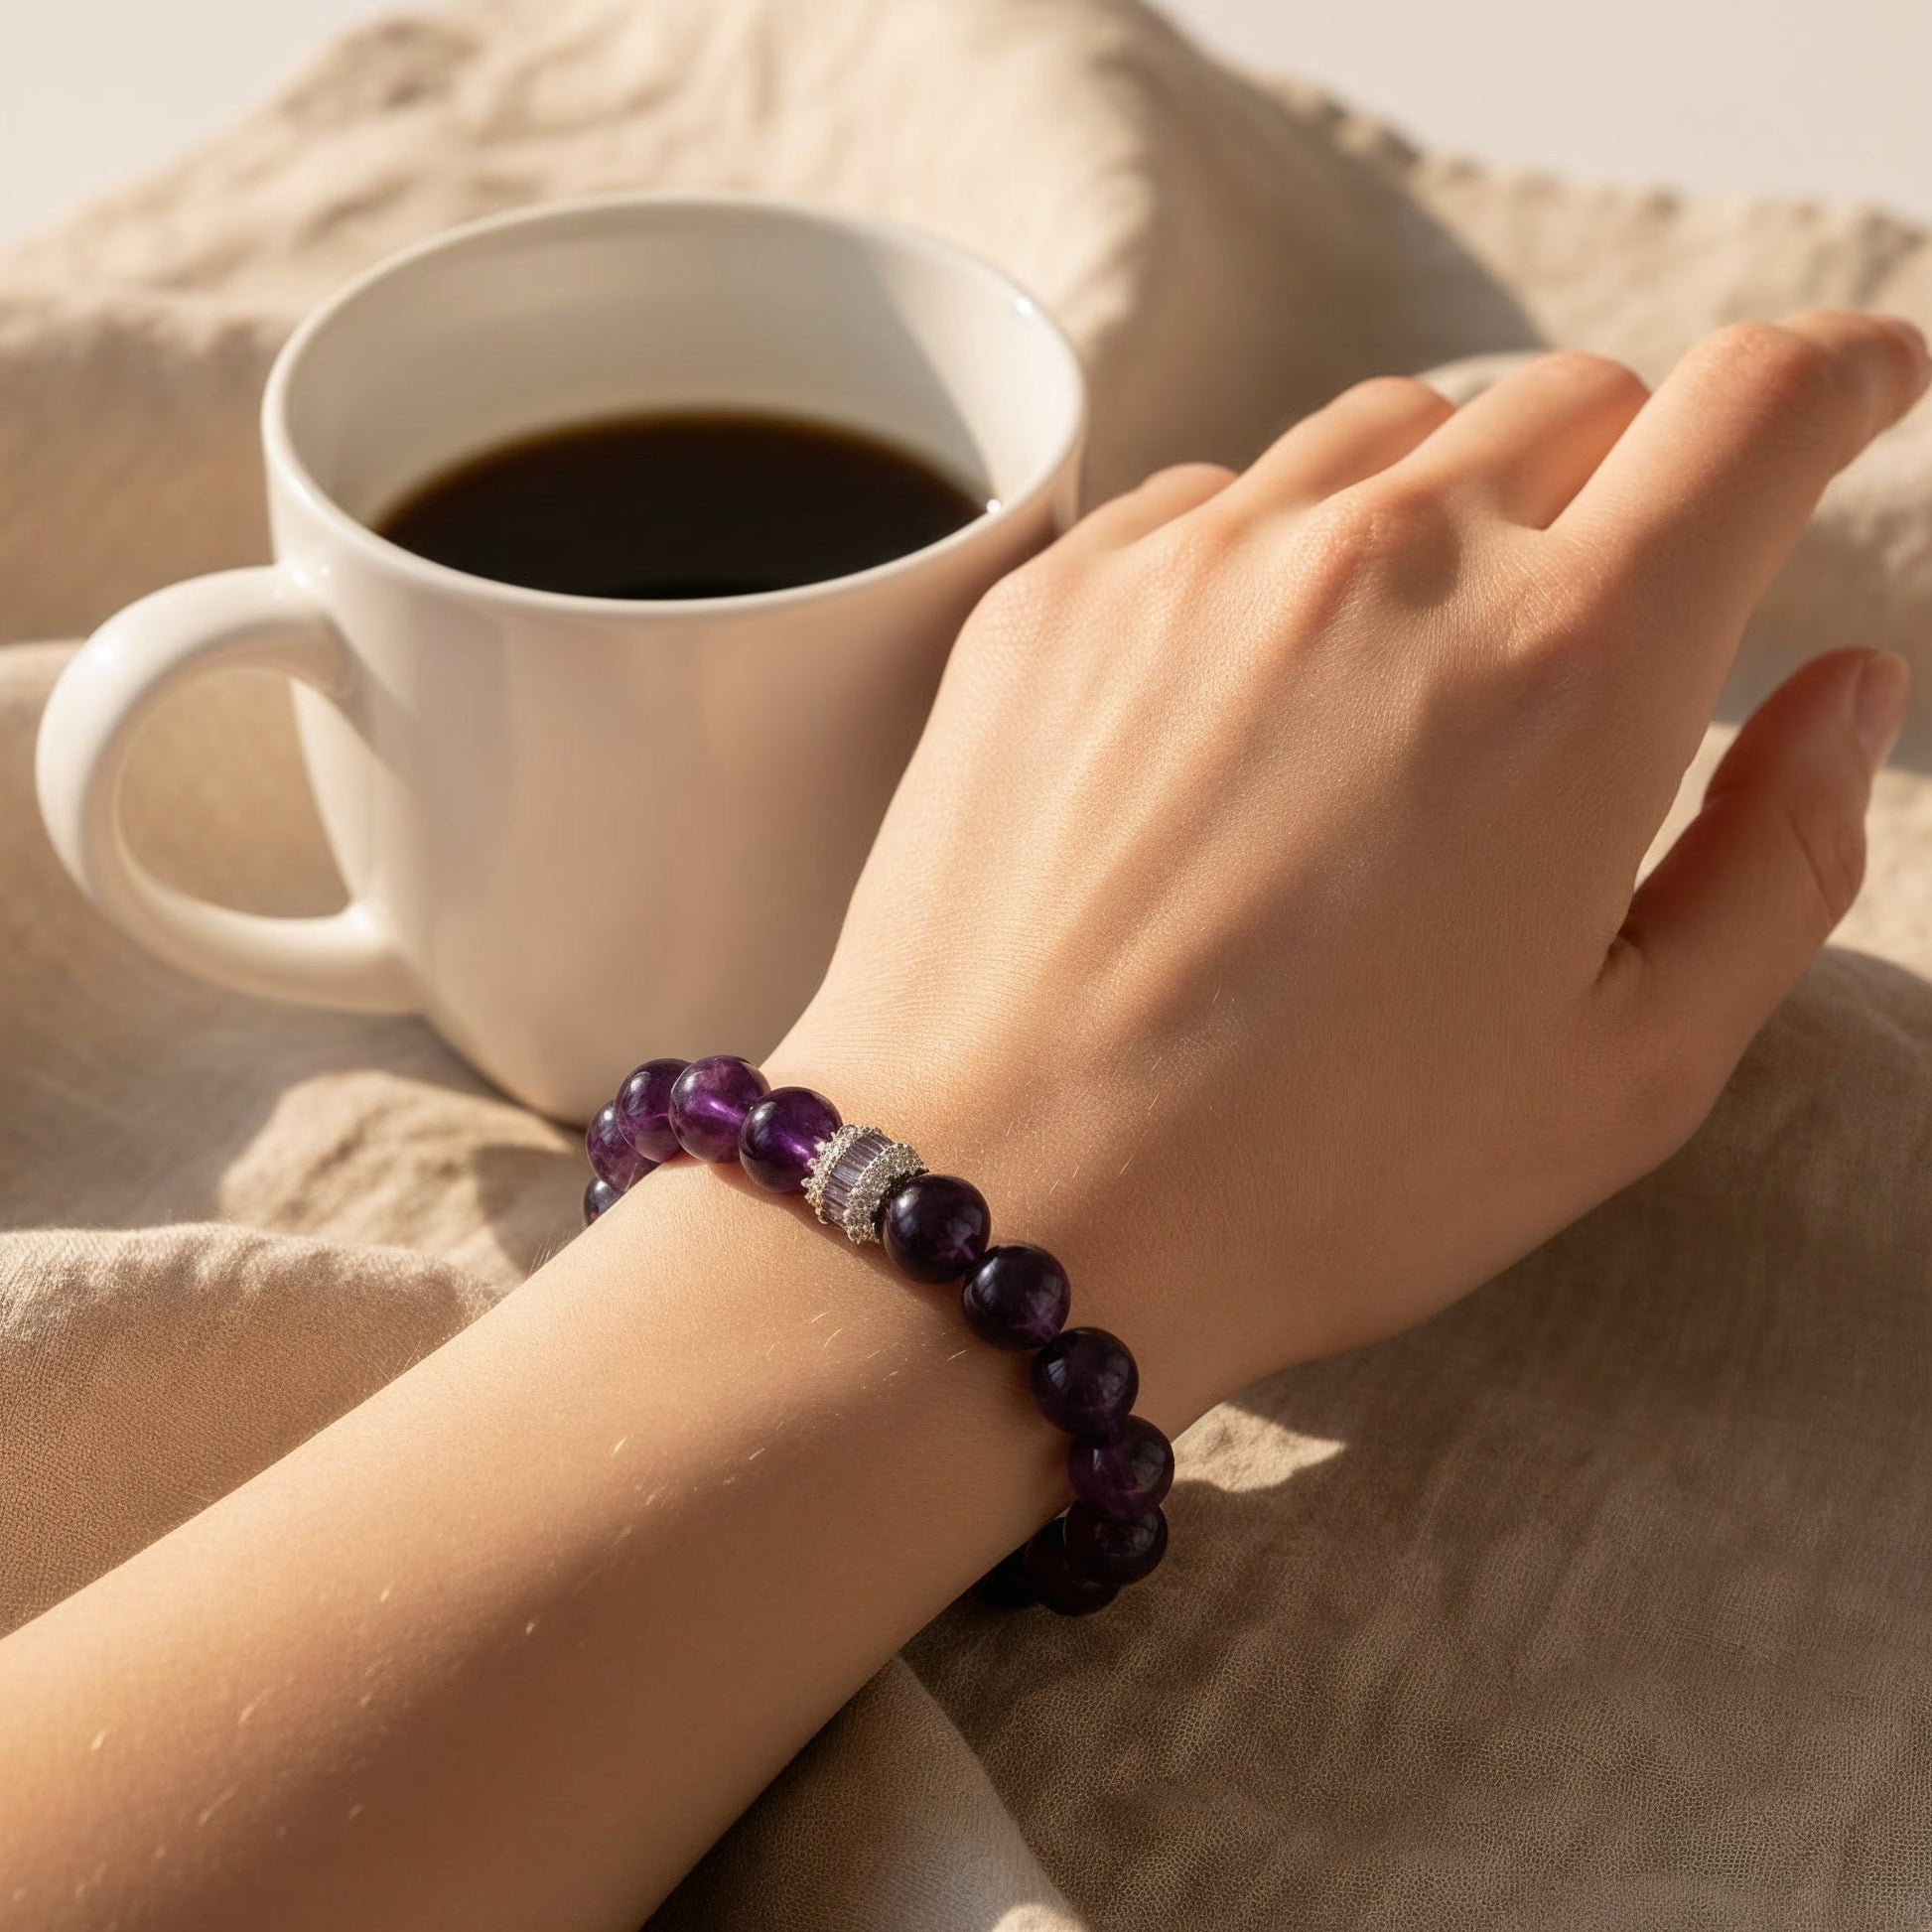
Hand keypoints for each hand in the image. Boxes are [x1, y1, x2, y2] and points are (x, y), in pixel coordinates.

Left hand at [776, 311, 1927, 1425]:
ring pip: (1387, 434)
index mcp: (1569, 667)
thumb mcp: (1624, 1072)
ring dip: (1446, 511)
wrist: (998, 1201)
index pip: (1751, 408)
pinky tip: (1245, 706)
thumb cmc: (1318, 1175)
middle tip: (1601, 623)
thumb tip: (1848, 683)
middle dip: (1631, 480)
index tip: (1858, 384)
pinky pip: (1213, 500)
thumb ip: (1778, 857)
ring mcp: (1198, 561)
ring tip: (1406, 688)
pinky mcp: (1058, 595)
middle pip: (1570, 403)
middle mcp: (1384, 561)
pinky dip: (1274, 556)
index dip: (1839, 373)